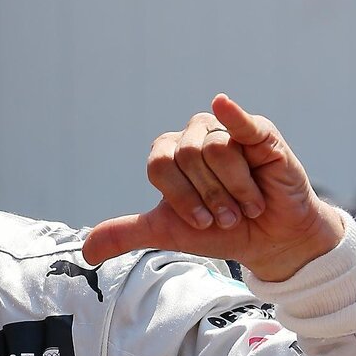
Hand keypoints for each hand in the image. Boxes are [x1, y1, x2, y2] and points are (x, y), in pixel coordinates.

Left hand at [82, 94, 342, 280]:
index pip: (159, 166)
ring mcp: (226, 131)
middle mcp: (193, 136)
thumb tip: (85, 250)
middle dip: (209, 196)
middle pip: (186, 157)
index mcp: (168, 154)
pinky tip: (222, 105)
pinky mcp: (260, 132)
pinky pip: (240, 121)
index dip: (180, 198)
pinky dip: (231, 113)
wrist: (269, 239)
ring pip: (215, 149)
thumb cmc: (220, 230)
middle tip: (228, 215)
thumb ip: (126, 234)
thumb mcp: (167, 233)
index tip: (201, 222)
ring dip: (234, 188)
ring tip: (248, 203)